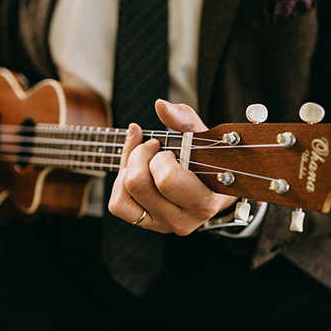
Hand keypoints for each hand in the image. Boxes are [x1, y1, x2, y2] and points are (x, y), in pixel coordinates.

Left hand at [108, 100, 237, 234]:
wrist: (212, 185)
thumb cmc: (208, 159)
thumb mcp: (202, 137)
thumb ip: (185, 119)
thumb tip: (160, 105)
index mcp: (203, 203)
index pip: (167, 179)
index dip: (161, 158)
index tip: (169, 150)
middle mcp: (183, 221)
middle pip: (138, 184)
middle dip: (140, 156)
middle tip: (153, 147)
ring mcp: (162, 225)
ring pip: (124, 194)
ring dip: (128, 168)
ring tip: (144, 157)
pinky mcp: (145, 223)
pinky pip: (118, 204)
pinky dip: (119, 183)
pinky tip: (134, 169)